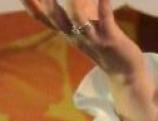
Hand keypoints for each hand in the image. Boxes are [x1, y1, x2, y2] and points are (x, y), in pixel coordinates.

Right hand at [20, 0, 157, 120]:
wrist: (126, 75)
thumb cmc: (104, 47)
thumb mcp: (83, 30)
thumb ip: (73, 13)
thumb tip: (65, 2)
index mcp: (67, 33)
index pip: (43, 19)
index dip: (31, 5)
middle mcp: (76, 37)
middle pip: (55, 18)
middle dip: (48, 2)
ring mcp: (93, 38)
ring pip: (77, 19)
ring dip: (74, 2)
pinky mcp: (111, 38)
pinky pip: (105, 18)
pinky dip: (103, 2)